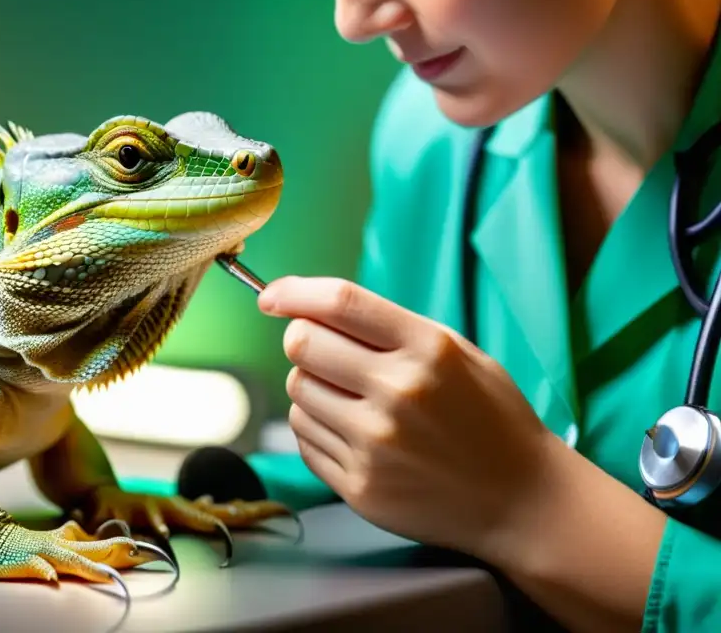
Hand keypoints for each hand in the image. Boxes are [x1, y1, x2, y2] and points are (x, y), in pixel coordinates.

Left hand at [257, 275, 557, 562]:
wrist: (522, 501)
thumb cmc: (488, 418)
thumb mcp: (457, 353)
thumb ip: (390, 328)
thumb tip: (310, 309)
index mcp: (428, 349)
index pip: (339, 303)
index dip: (293, 292)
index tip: (272, 296)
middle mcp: (399, 393)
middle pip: (302, 344)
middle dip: (304, 340)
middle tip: (325, 352)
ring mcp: (376, 444)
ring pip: (296, 391)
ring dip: (312, 387)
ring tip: (353, 399)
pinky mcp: (359, 486)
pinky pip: (304, 437)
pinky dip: (317, 427)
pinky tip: (354, 433)